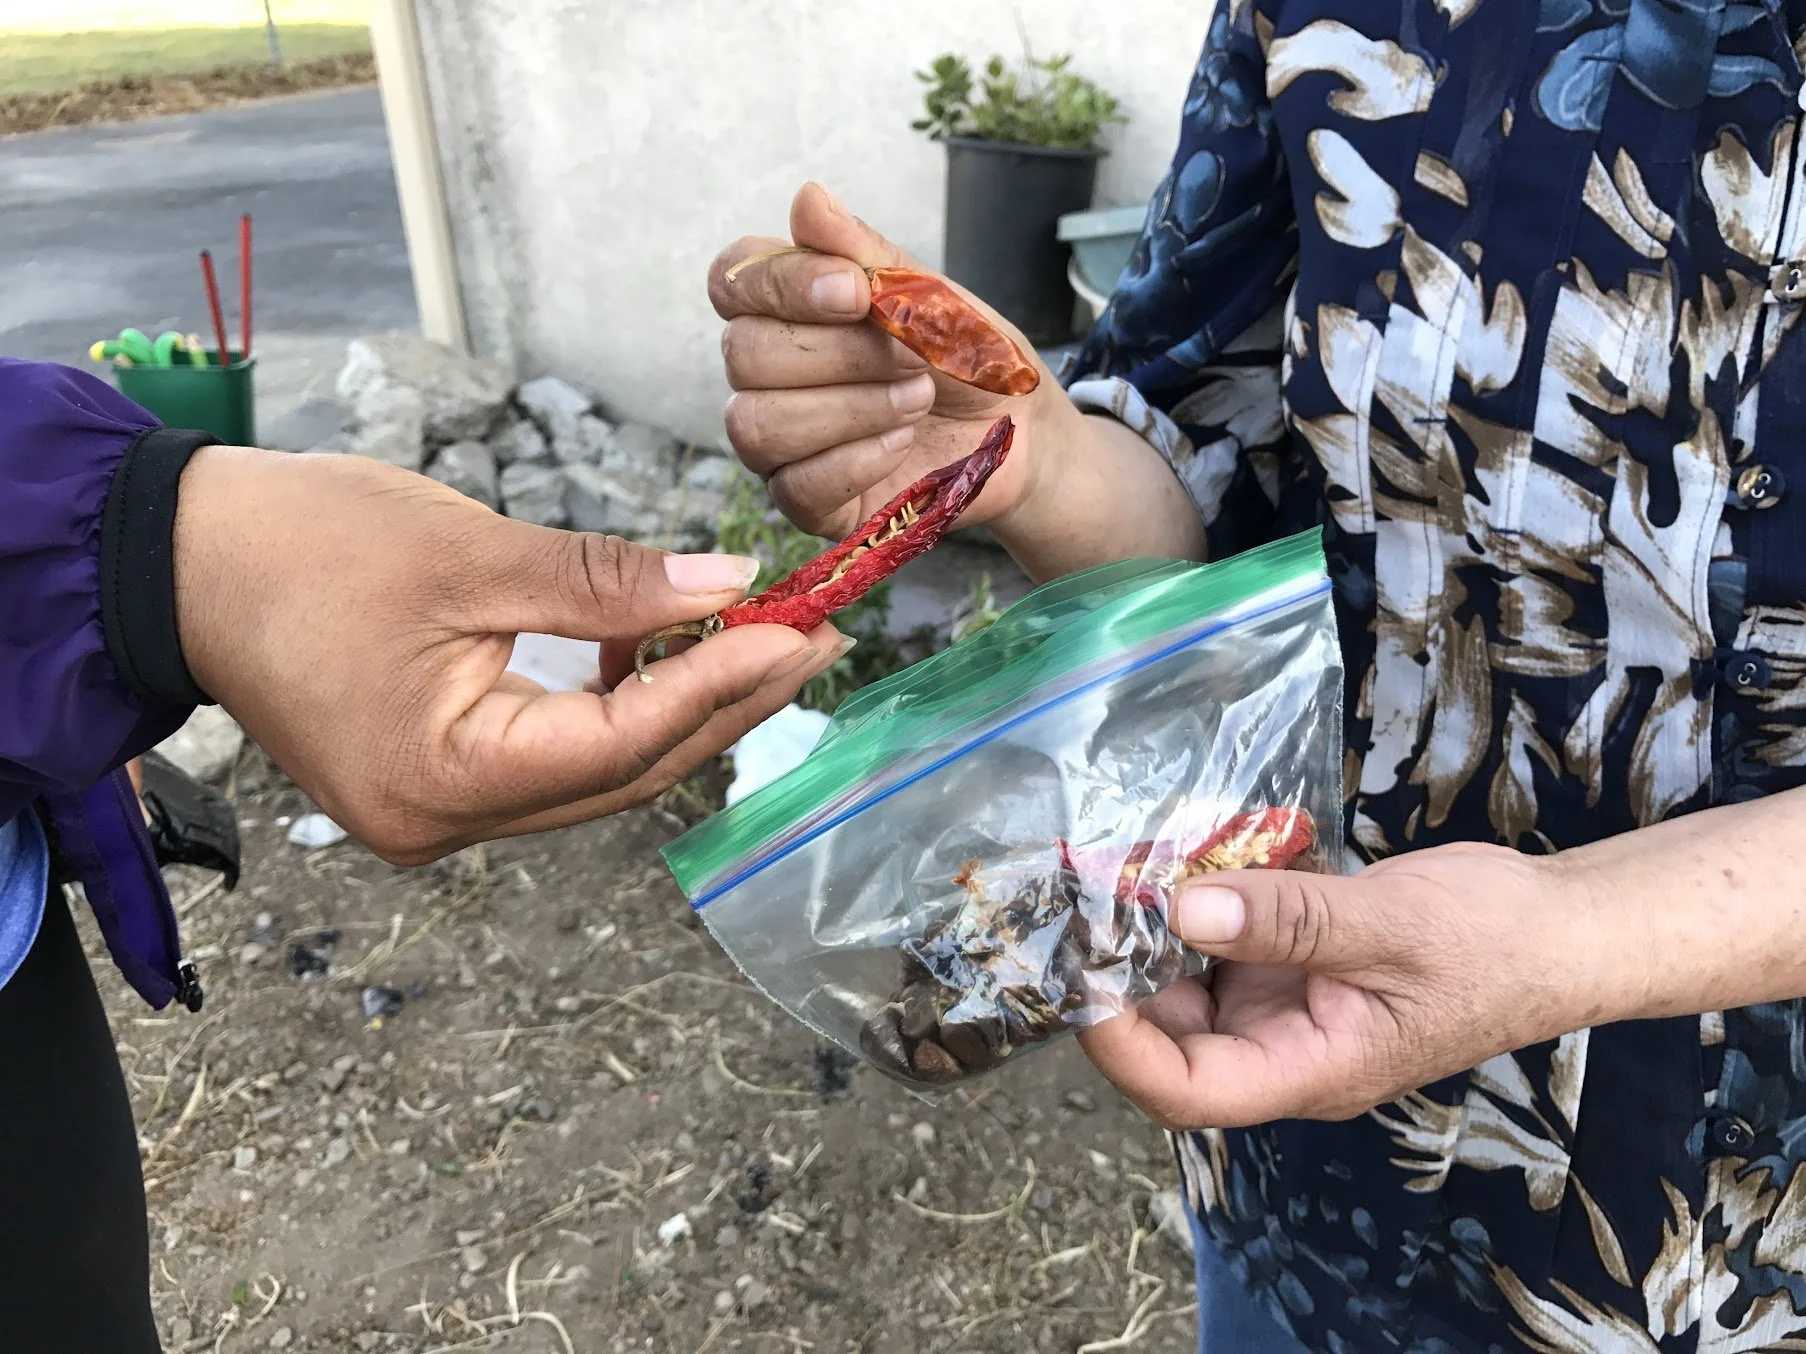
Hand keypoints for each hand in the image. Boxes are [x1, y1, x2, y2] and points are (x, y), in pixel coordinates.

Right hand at [173, 447, 844, 864]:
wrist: (175, 561)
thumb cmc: (299, 545)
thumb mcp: (468, 550)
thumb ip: (605, 582)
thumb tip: (729, 585)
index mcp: (439, 781)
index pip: (618, 744)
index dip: (719, 685)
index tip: (799, 629)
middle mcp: (444, 822)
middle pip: (623, 773)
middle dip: (724, 703)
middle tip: (814, 638)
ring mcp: (438, 812)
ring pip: (598, 772)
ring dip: (680, 704)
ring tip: (760, 634)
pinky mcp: (437, 782)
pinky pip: (555, 757)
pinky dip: (615, 703)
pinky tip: (655, 643)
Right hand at [709, 182, 1066, 539]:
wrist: (1019, 427)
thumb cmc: (965, 352)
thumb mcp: (926, 292)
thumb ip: (864, 252)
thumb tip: (806, 198)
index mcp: (784, 307)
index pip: (732, 282)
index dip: (783, 286)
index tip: (858, 291)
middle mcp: (766, 373)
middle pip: (743, 356)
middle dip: (839, 353)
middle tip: (913, 354)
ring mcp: (780, 441)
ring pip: (758, 424)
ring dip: (851, 408)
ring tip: (917, 398)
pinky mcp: (806, 500)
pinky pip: (795, 487)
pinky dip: (858, 459)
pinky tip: (902, 443)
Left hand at [1076, 843, 1619, 1128]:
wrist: (1558, 927)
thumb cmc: (1493, 942)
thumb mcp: (1388, 924)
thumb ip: (1286, 920)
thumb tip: (1182, 906)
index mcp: (1308, 1069)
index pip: (1185, 1088)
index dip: (1119, 1043)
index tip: (1080, 969)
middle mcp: (1282, 1048)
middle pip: (1167, 1038)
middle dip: (1118, 974)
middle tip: (1082, 894)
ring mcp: (1282, 1006)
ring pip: (1185, 985)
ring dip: (1148, 932)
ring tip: (1115, 865)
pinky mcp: (1287, 964)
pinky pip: (1219, 942)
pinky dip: (1192, 903)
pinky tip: (1175, 854)